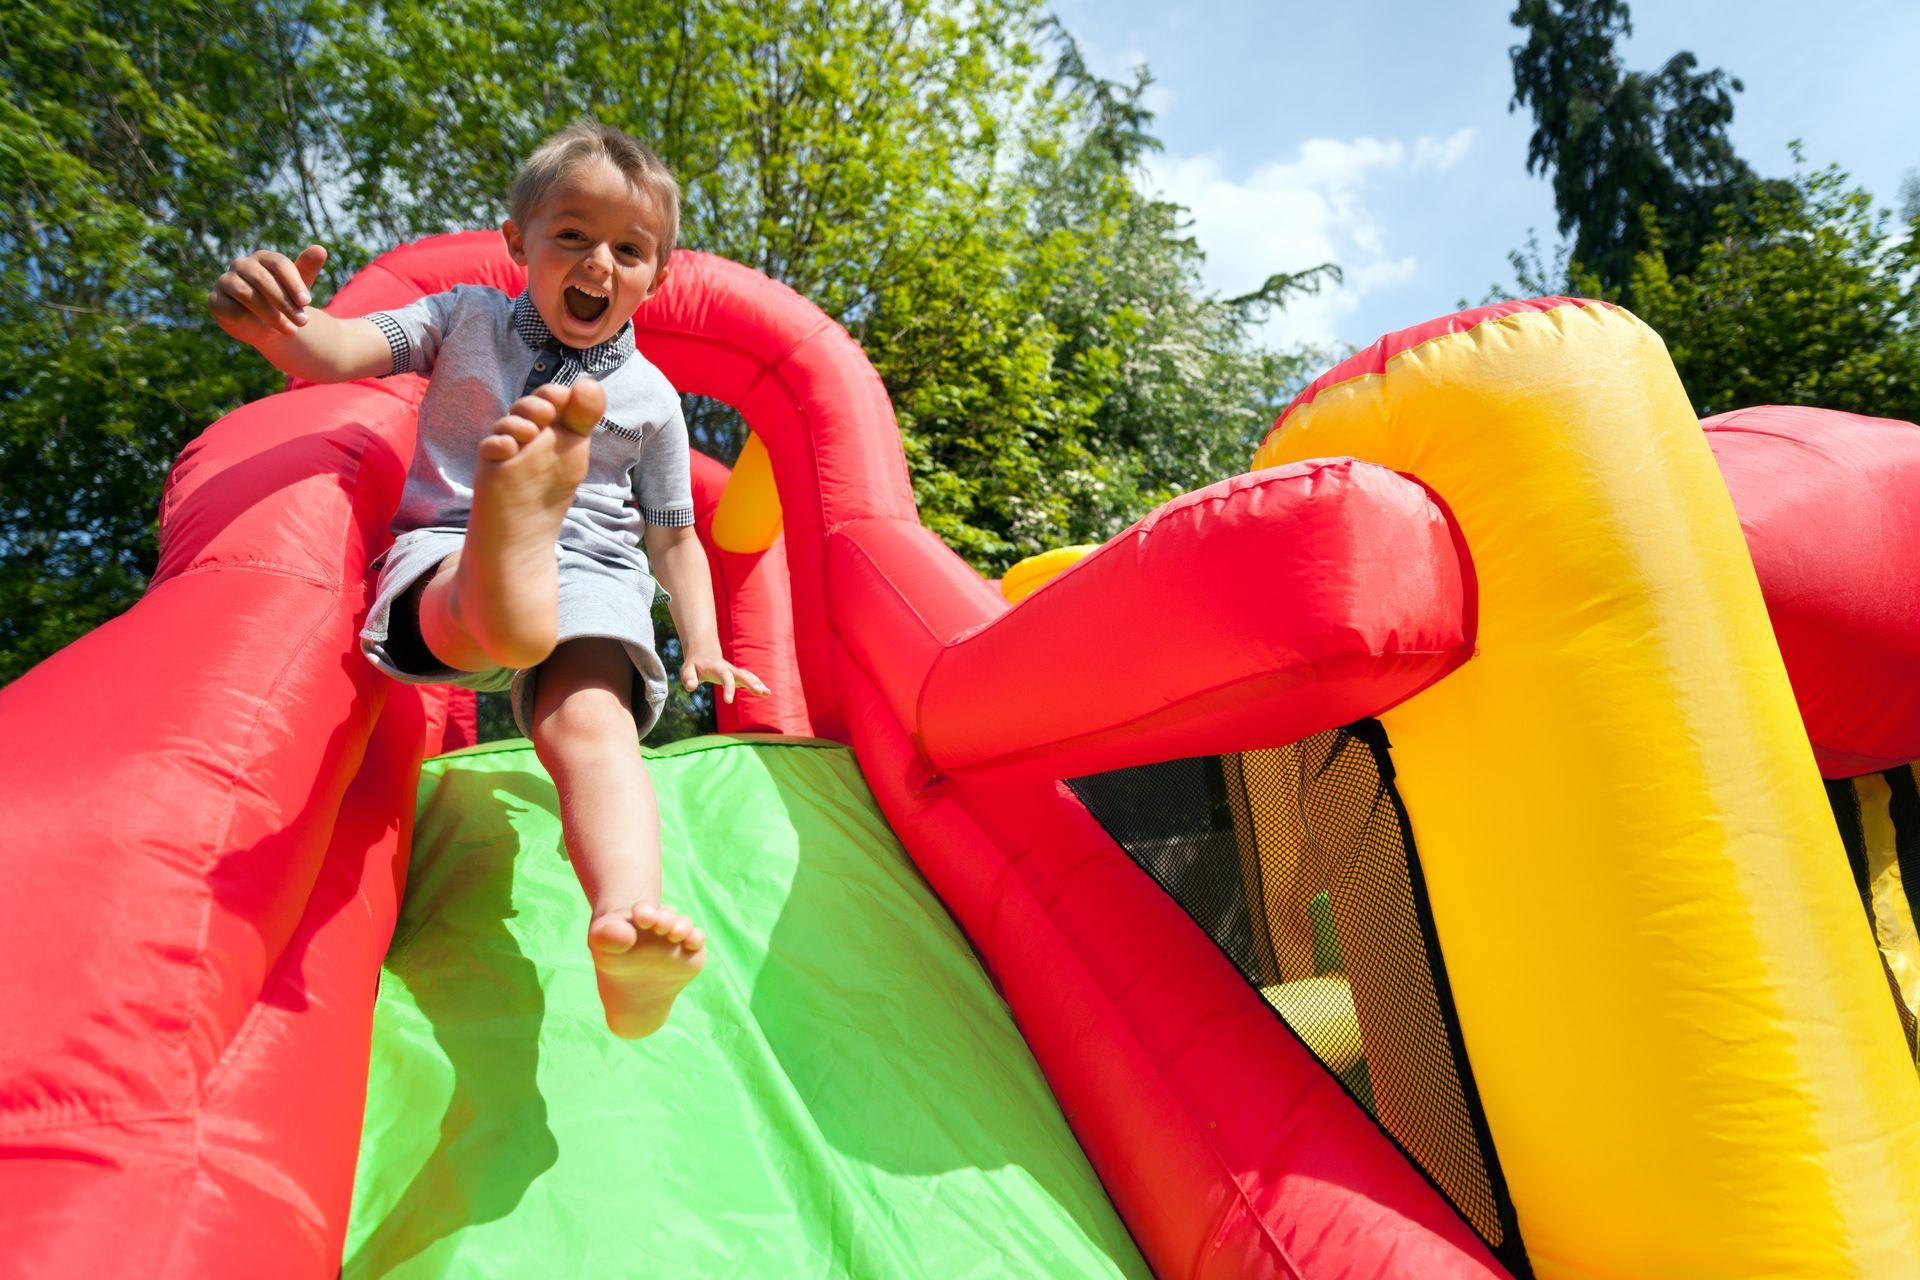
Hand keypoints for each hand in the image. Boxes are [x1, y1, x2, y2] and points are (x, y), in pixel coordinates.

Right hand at [209, 245, 328, 344]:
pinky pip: (232, 309)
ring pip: (247, 294)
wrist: (263, 325)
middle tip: (303, 322)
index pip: (278, 263)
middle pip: (262, 279)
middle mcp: (242, 265)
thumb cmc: (283, 301)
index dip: (293, 282)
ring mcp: (226, 281)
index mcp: (264, 258)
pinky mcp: (216, 300)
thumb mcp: (298, 288)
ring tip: (290, 330)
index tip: (307, 302)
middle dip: (285, 303)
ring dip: (270, 314)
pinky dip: (250, 321)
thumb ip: (307, 268)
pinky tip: (264, 330)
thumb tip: (320, 249)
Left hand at [680, 652, 769, 704]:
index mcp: (716, 668)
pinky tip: (766, 692)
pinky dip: (758, 684)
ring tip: (767, 693)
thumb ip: (688, 678)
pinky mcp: (737, 675)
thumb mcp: (687, 670)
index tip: (728, 701)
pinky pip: (749, 678)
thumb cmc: (694, 665)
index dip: (728, 688)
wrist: (703, 653)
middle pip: (742, 675)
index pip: (724, 678)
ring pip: (747, 676)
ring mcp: (734, 671)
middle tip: (761, 692)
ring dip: (757, 684)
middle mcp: (728, 669)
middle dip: (751, 683)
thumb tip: (691, 687)